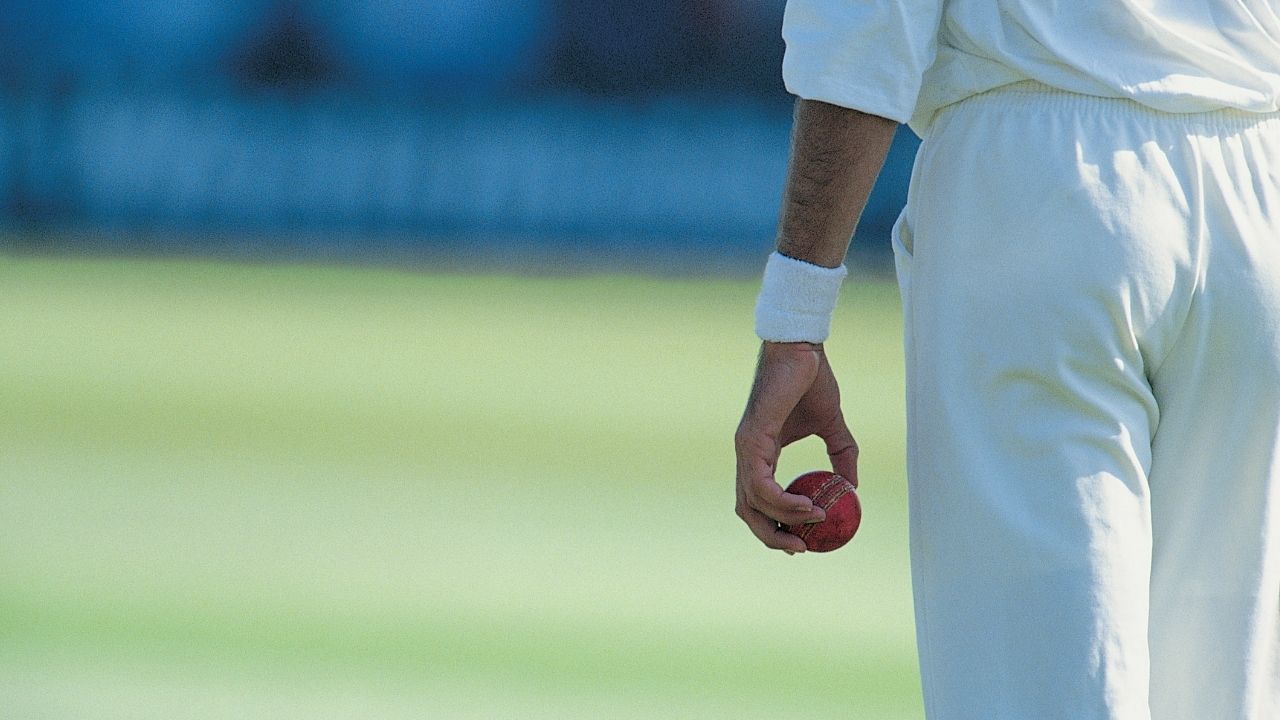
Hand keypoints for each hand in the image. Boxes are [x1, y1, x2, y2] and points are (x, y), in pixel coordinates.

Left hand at [734, 342, 859, 553]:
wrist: (802, 349)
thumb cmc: (811, 380)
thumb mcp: (832, 424)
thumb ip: (841, 454)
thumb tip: (852, 487)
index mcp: (759, 452)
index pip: (757, 500)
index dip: (775, 525)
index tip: (801, 540)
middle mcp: (746, 454)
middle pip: (747, 511)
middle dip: (771, 536)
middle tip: (803, 548)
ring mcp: (745, 448)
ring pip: (753, 503)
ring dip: (783, 520)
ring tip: (816, 520)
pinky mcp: (750, 440)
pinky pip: (761, 485)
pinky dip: (782, 502)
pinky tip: (807, 505)